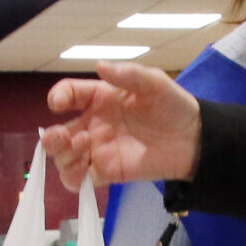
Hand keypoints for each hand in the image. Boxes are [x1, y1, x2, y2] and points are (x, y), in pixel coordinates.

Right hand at [40, 61, 200, 190]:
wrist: (193, 140)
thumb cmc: (173, 107)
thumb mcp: (154, 83)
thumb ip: (128, 74)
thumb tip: (99, 65)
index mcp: (100, 99)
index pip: (69, 94)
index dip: (59, 97)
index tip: (59, 104)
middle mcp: (94, 124)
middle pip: (58, 133)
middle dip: (52, 137)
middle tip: (64, 136)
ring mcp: (98, 150)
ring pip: (63, 158)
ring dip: (63, 155)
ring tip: (82, 147)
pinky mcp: (107, 172)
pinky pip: (79, 180)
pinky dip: (72, 178)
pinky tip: (83, 170)